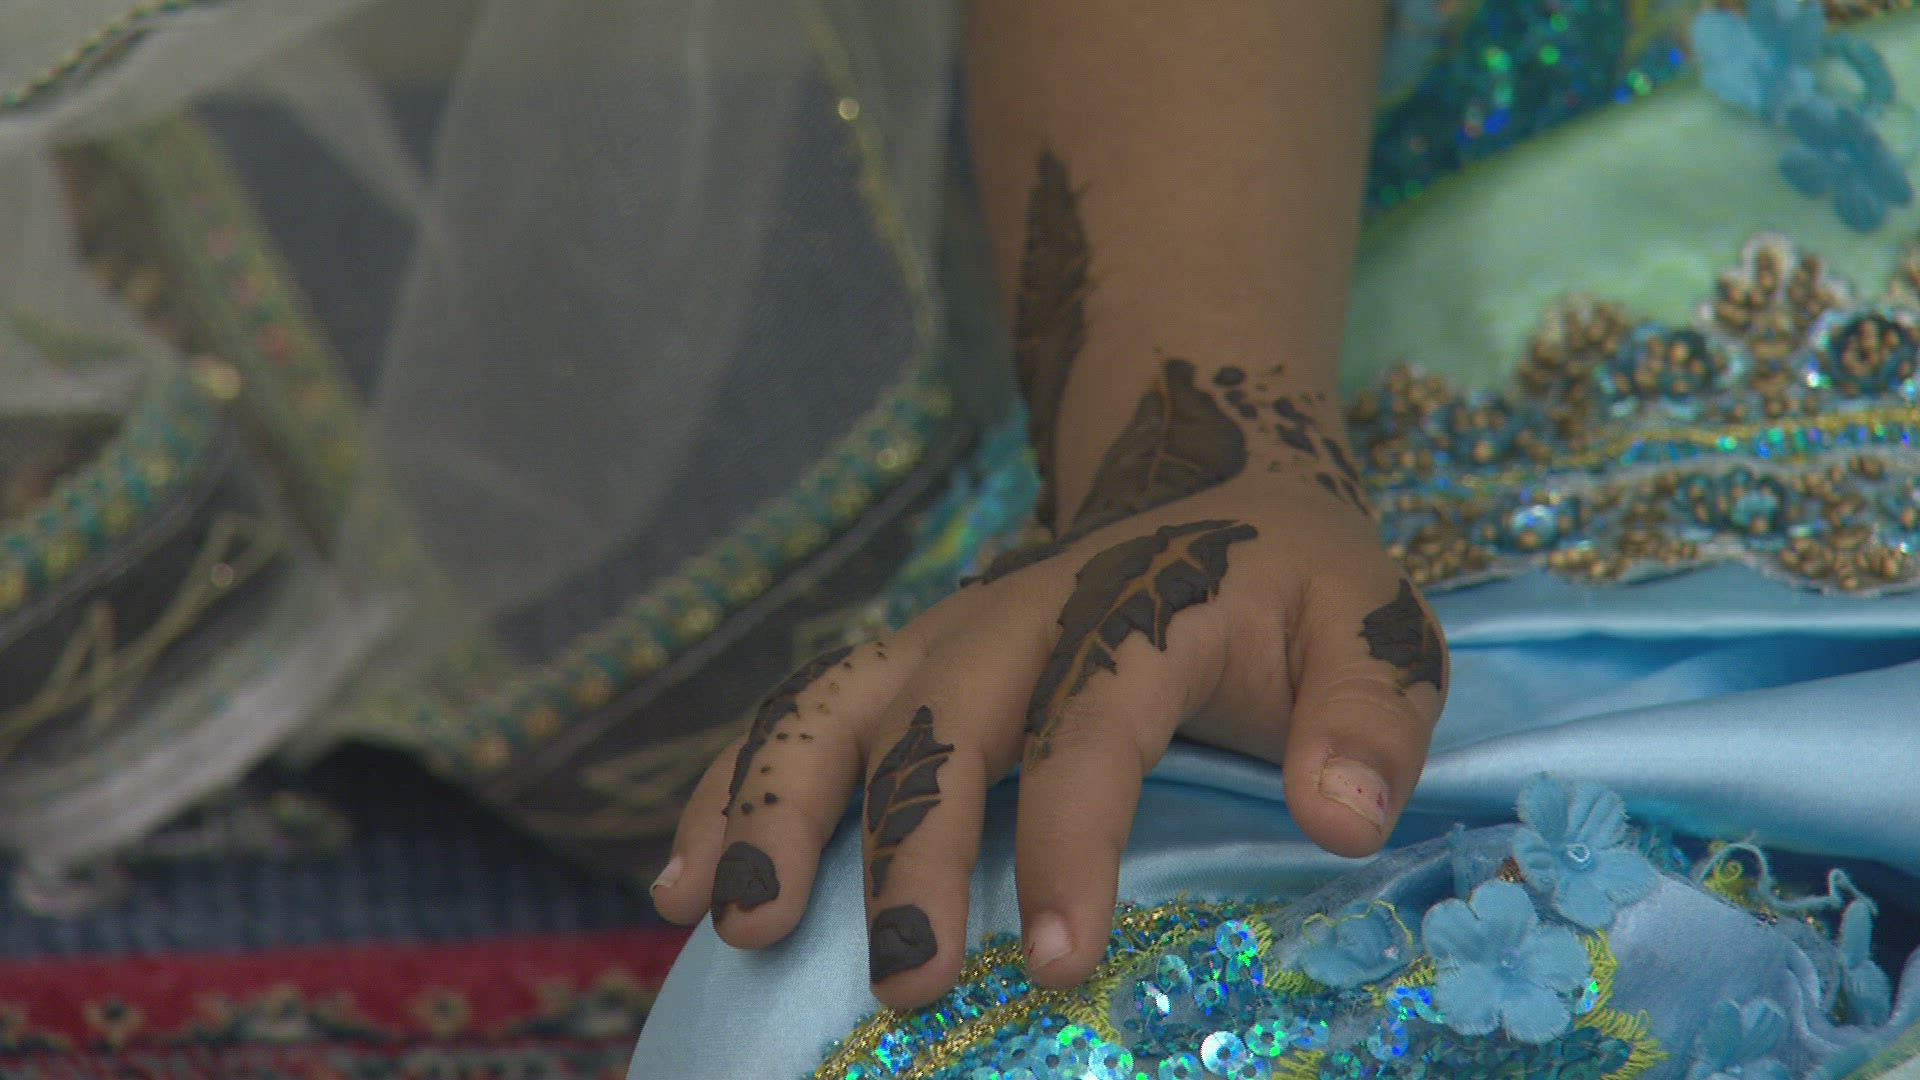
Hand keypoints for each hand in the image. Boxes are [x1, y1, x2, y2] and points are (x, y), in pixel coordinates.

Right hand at [649, 360, 1447, 1010]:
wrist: (1206, 481)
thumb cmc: (1287, 584)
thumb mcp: (1370, 627)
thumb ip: (1368, 714)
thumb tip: (1346, 818)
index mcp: (1136, 608)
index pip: (1091, 724)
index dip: (1069, 840)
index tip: (1053, 958)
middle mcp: (1013, 618)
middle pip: (938, 727)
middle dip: (906, 853)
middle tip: (904, 981)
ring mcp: (938, 638)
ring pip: (830, 708)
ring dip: (775, 807)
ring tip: (738, 921)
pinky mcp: (896, 664)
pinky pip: (791, 715)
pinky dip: (728, 789)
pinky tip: (681, 882)